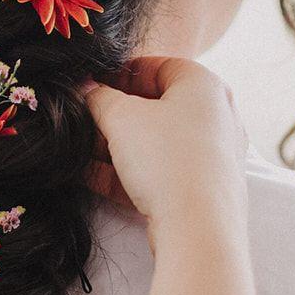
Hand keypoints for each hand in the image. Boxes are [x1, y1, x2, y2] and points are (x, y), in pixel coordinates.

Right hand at [85, 58, 247, 243]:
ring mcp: (212, 155)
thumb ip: (99, 98)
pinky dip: (127, 172)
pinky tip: (89, 177)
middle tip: (85, 118)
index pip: (158, 66)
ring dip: (116, 146)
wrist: (198, 227)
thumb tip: (86, 89)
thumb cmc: (167, 159)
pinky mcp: (202, 190)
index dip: (120, 73)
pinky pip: (160, 172)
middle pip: (156, 107)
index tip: (92, 85)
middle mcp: (216, 116)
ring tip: (79, 149)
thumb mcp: (121, 118)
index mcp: (204, 85)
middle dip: (115, 114)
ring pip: (156, 143)